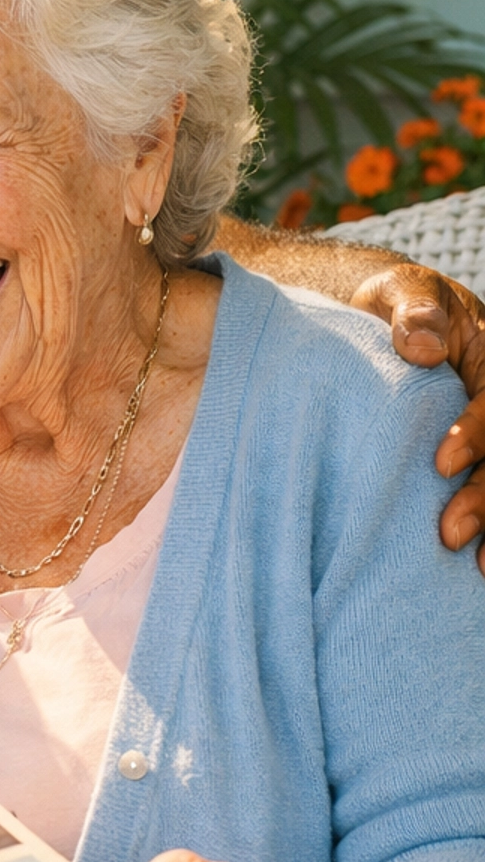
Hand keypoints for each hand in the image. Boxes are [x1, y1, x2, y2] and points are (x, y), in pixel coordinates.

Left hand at [353, 261, 484, 569]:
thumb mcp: (399, 292)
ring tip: (482, 568)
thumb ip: (411, 312)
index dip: (478, 434)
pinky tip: (481, 569)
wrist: (386, 316)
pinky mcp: (479, 458)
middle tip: (450, 534)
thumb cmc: (392, 304)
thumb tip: (421, 349)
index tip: (439, 465)